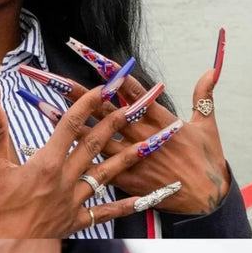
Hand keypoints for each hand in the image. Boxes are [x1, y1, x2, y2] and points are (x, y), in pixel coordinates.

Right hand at [0, 90, 178, 236]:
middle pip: (93, 145)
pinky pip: (105, 213)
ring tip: (149, 143)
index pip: (69, 126)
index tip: (102, 88)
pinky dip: (125, 206)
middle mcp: (64, 181)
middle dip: (114, 122)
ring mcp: (72, 203)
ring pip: (106, 175)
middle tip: (133, 105)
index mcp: (45, 164)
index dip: (86, 104)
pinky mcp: (74, 223)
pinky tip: (143, 199)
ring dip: (128, 157)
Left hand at [63, 37, 229, 214]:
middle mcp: (140, 135)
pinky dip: (76, 158)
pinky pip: (95, 167)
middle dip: (76, 93)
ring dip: (67, 123)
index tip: (88, 54)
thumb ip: (203, 96)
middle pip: (102, 110)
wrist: (205, 198)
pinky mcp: (124, 179)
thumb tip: (210, 70)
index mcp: (159, 119)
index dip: (109, 71)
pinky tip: (56, 151)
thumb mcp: (207, 125)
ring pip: (93, 137)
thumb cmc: (207, 161)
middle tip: (51, 77)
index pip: (129, 89)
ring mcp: (130, 158)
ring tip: (42, 106)